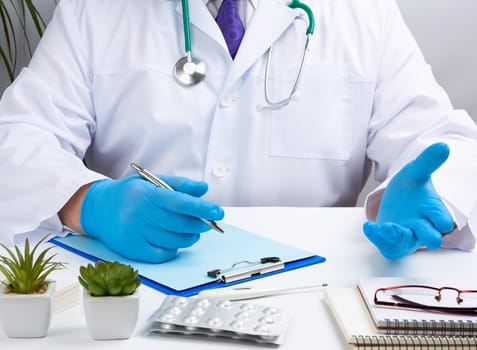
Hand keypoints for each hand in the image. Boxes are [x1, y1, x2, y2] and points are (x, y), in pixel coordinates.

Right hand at [80, 174, 223, 262]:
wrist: (97, 209)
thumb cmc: (130, 194)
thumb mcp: (152, 181)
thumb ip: (179, 184)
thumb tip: (203, 189)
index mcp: (146, 194)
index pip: (179, 202)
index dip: (201, 208)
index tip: (218, 212)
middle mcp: (139, 214)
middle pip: (179, 224)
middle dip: (199, 224)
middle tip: (208, 222)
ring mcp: (134, 233)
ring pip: (173, 240)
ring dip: (189, 236)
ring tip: (192, 230)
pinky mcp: (131, 249)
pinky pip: (162, 254)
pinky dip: (174, 248)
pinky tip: (174, 240)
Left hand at [363, 142, 453, 258]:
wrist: (394, 200)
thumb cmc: (410, 189)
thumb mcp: (415, 172)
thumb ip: (427, 162)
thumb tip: (442, 146)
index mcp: (433, 212)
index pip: (443, 221)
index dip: (442, 221)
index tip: (440, 221)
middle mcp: (422, 226)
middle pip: (431, 239)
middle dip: (427, 237)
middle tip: (419, 230)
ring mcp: (407, 236)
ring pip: (406, 243)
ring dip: (397, 237)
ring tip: (387, 227)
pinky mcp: (391, 242)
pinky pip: (386, 245)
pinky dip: (376, 237)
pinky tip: (368, 226)